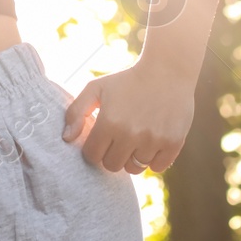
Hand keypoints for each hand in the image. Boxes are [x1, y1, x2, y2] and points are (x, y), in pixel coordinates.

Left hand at [61, 60, 194, 173]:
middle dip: (110, 156)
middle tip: (116, 142)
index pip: (92, 155)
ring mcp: (153, 140)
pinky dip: (152, 160)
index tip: (99, 140)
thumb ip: (76, 112)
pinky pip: (157, 167)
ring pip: (134, 168)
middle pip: (112, 166)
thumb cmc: (126, 81)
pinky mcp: (173, 143)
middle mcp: (131, 134)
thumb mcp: (95, 88)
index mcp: (109, 122)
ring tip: (133, 142)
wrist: (166, 72)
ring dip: (131, 159)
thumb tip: (66, 138)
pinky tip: (150, 144)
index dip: (93, 149)